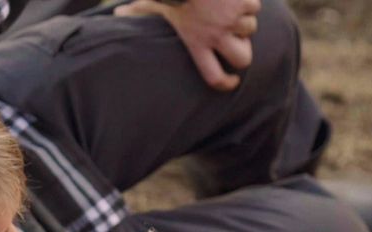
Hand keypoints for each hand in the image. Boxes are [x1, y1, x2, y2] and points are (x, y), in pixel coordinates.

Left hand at [115, 0, 260, 90]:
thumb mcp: (155, 3)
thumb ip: (139, 11)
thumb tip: (117, 13)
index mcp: (195, 42)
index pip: (213, 76)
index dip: (225, 83)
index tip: (232, 81)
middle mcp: (215, 36)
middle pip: (242, 60)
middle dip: (244, 55)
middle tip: (239, 45)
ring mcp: (231, 20)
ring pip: (250, 29)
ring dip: (244, 18)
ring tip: (230, 7)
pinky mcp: (243, 4)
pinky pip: (254, 7)